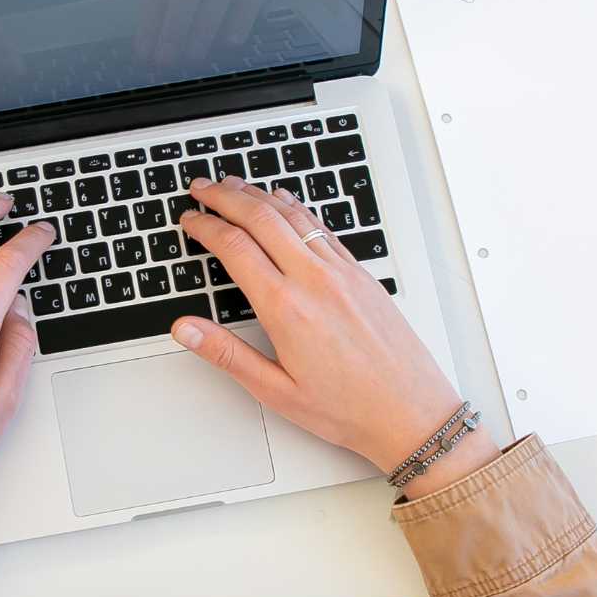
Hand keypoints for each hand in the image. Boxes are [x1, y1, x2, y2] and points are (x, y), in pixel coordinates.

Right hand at [172, 176, 498, 498]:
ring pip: (293, 215)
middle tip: (202, 187)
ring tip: (234, 184)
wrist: (411, 412)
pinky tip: (285, 201)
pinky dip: (297, 208)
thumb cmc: (348, 409)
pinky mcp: (361, 274)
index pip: (234, 247)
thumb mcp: (276, 390)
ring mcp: (341, 272)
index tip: (189, 219)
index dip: (205, 226)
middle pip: (261, 218)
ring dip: (258, 195)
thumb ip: (226, 354)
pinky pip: (322, 228)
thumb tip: (185, 329)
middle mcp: (314, 280)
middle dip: (225, 197)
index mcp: (286, 307)